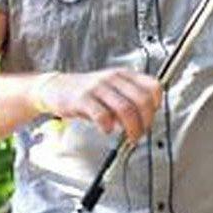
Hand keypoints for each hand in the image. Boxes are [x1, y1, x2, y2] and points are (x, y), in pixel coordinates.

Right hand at [41, 68, 163, 140]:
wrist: (55, 87)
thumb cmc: (87, 93)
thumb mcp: (112, 90)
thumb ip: (130, 101)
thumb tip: (146, 119)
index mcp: (124, 75)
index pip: (153, 86)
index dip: (156, 105)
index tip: (151, 117)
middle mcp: (113, 78)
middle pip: (142, 100)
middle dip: (146, 121)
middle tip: (141, 133)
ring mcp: (98, 87)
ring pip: (126, 109)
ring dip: (132, 128)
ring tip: (130, 137)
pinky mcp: (83, 98)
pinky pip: (102, 115)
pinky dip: (108, 126)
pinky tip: (106, 130)